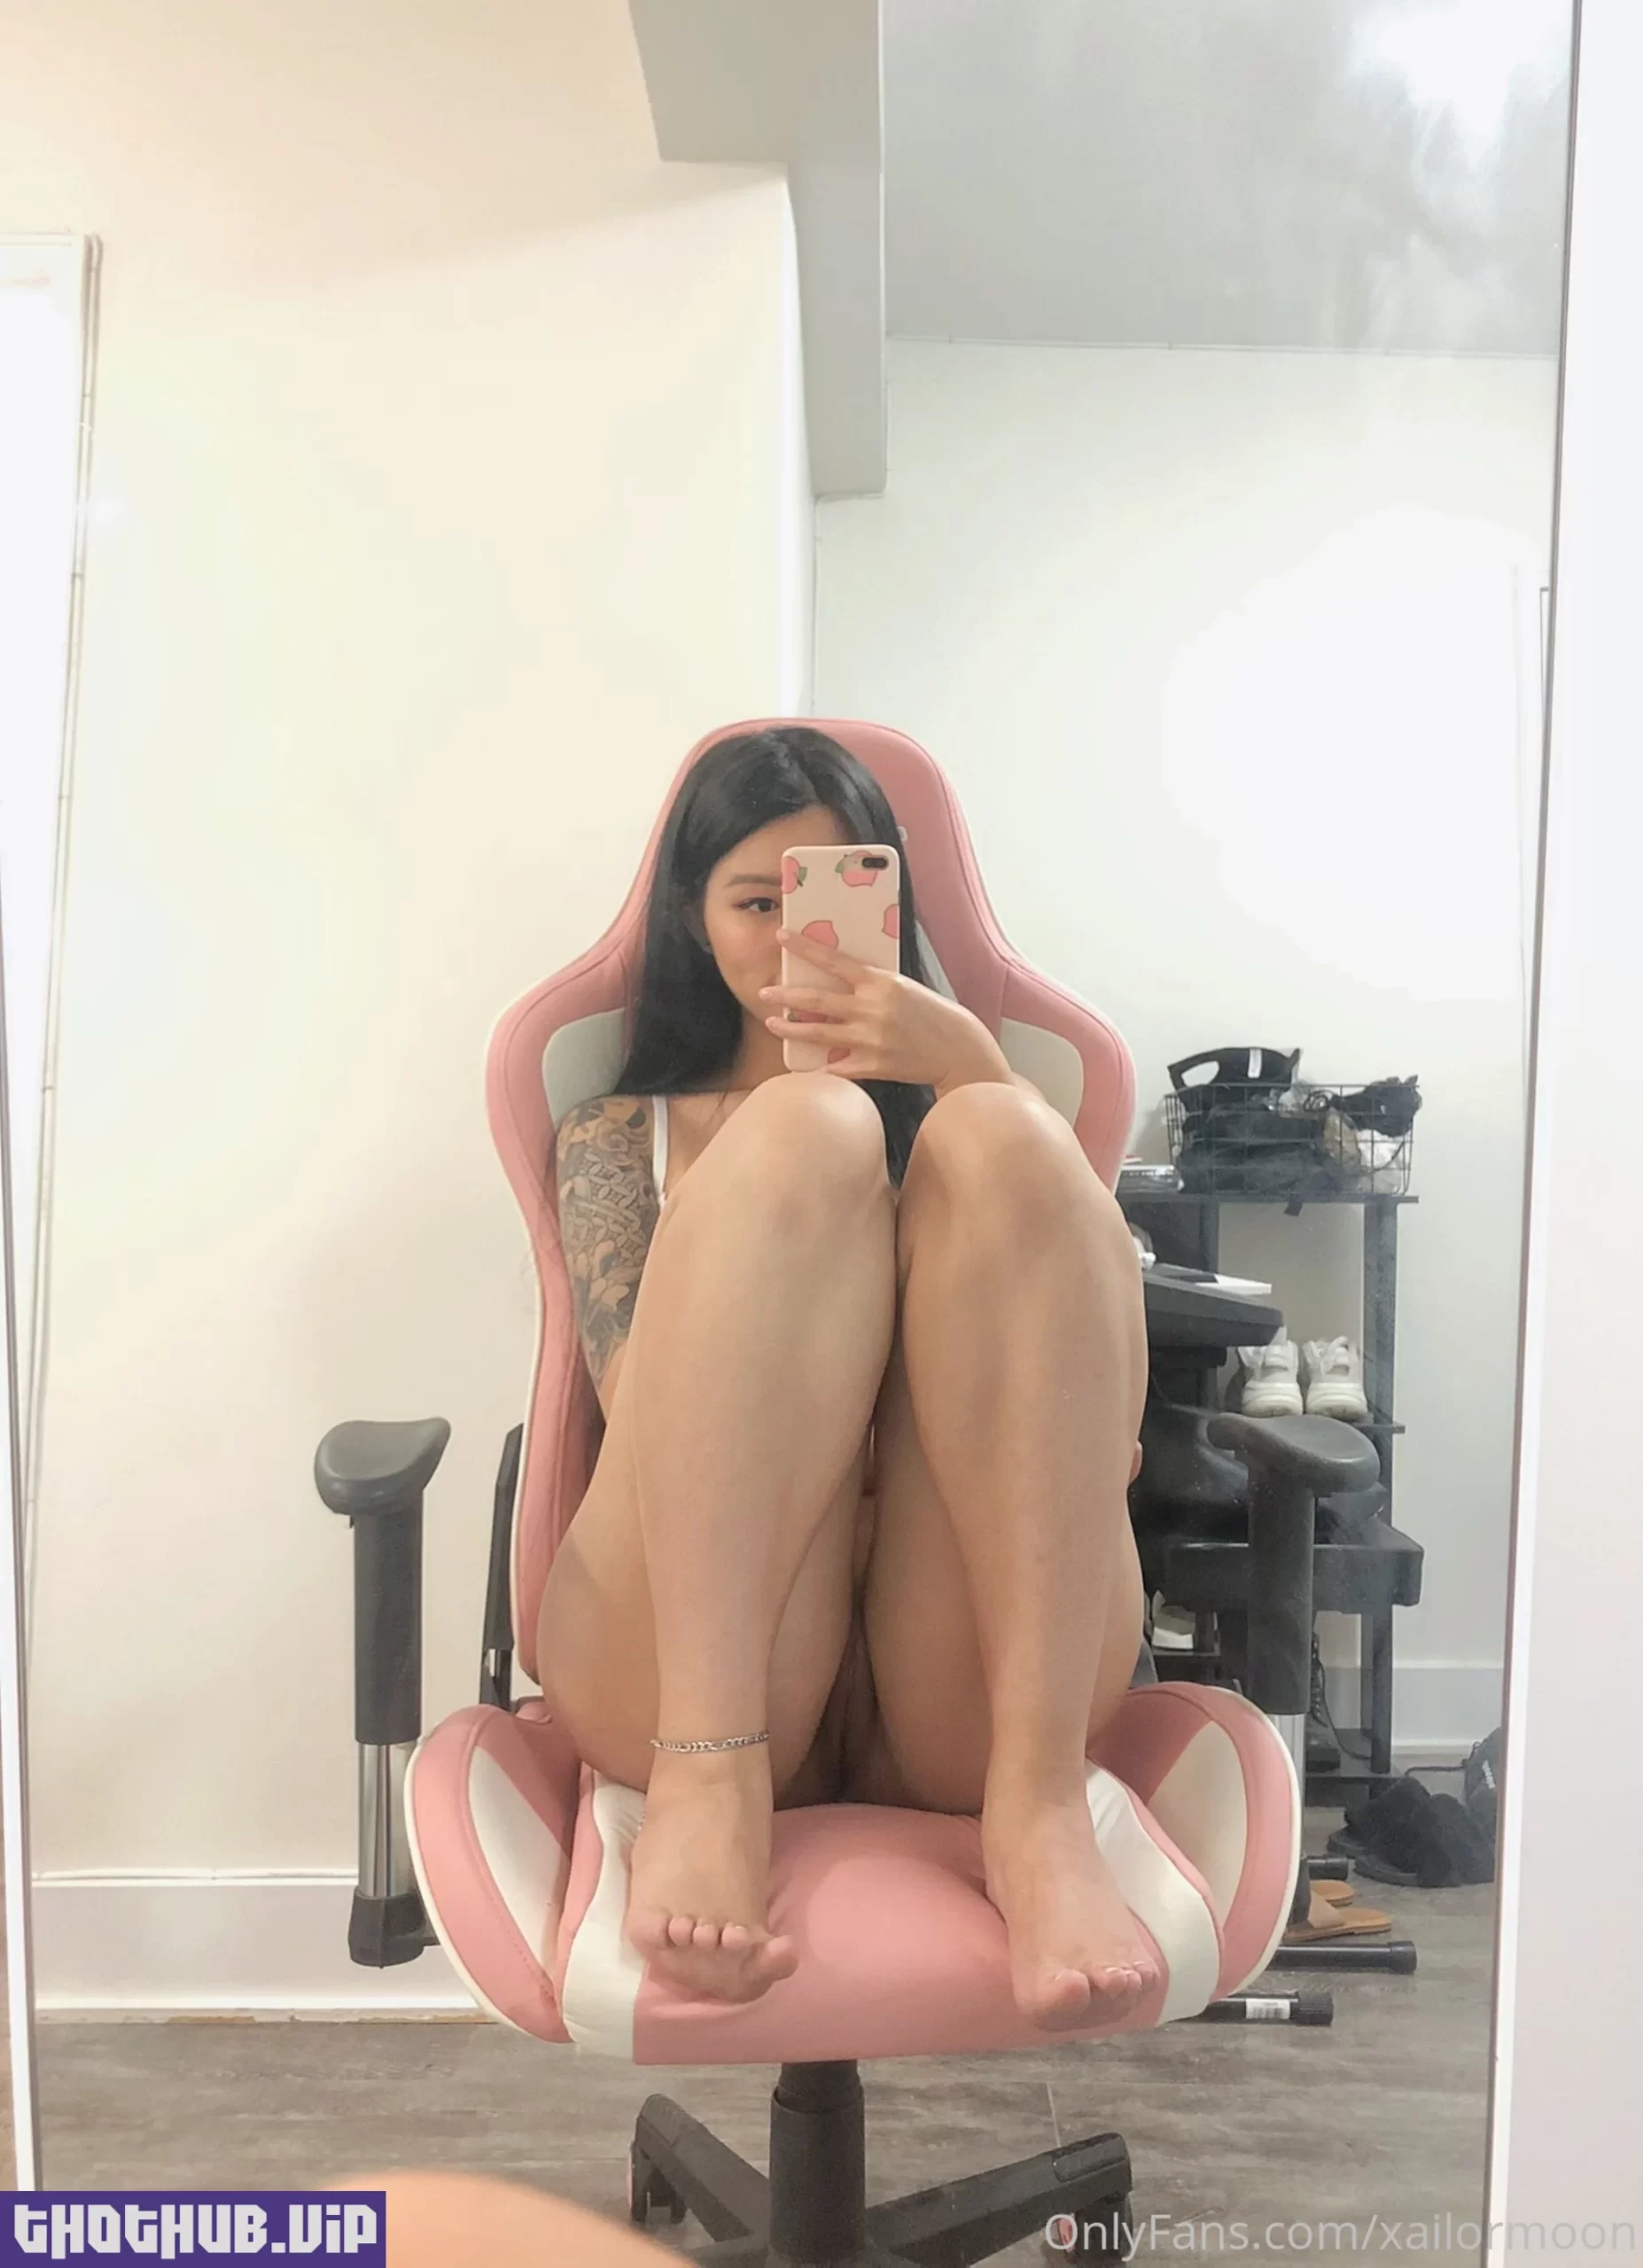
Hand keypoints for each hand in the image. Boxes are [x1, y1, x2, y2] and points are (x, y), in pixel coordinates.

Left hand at [760, 926, 1009, 1089]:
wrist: (958, 1049)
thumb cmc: (931, 1014)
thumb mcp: (904, 987)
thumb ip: (871, 984)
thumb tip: (837, 977)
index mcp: (881, 982)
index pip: (834, 960)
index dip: (805, 948)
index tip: (781, 937)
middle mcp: (872, 1008)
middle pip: (817, 998)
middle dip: (785, 995)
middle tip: (763, 991)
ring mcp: (871, 1039)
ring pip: (818, 1032)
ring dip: (790, 1028)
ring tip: (771, 1023)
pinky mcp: (873, 1066)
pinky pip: (836, 1066)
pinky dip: (818, 1065)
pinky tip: (800, 1063)